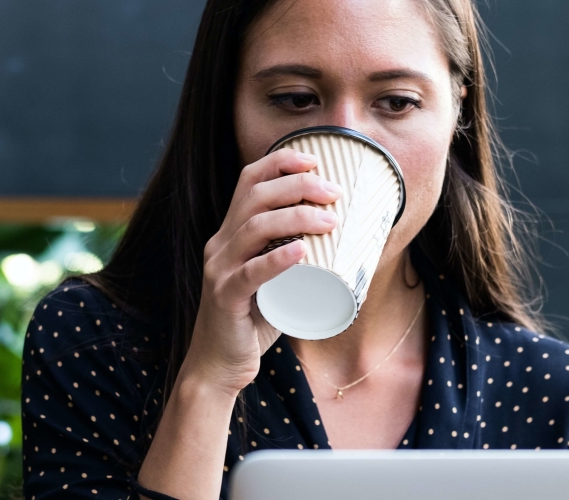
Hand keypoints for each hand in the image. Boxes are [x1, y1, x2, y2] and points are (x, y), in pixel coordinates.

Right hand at [181, 148, 341, 394]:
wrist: (219, 365)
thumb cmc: (254, 320)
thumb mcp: (274, 279)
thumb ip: (297, 258)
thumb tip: (349, 241)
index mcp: (230, 234)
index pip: (248, 182)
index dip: (279, 163)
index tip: (315, 160)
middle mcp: (220, 244)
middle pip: (255, 197)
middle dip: (297, 186)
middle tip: (334, 193)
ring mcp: (220, 270)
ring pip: (254, 229)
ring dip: (295, 218)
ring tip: (330, 221)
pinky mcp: (224, 298)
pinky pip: (249, 274)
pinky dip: (277, 260)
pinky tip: (301, 252)